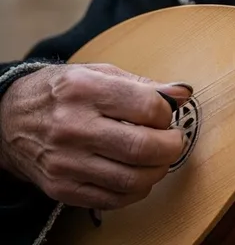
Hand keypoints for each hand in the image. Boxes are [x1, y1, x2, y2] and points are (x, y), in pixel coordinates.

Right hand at [0, 63, 190, 209]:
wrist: (9, 120)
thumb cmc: (62, 91)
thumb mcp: (98, 72)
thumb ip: (143, 84)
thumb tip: (182, 93)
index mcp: (86, 90)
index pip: (146, 107)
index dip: (167, 113)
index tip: (168, 114)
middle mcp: (73, 127)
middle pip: (141, 146)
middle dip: (171, 146)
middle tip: (175, 141)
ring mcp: (66, 162)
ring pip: (130, 178)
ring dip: (157, 171)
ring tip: (159, 159)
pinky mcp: (61, 188)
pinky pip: (112, 199)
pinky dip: (136, 191)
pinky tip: (139, 175)